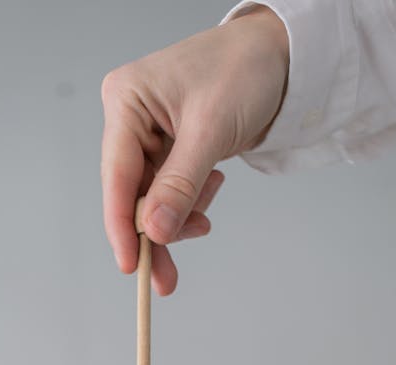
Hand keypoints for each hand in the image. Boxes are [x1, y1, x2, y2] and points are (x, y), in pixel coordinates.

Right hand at [101, 7, 288, 293]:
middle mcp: (131, 118)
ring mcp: (149, 135)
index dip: (122, 225)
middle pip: (132, 193)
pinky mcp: (169, 149)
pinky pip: (172, 192)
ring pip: (152, 199)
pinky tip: (212, 185)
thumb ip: (180, 185)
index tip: (132, 265)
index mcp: (127, 101)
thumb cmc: (244, 69)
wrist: (279, 54)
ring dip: (178, 220)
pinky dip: (191, 204)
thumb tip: (154, 231)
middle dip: (154, 234)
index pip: (116, 175)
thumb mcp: (211, 129)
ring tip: (206, 219)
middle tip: (165, 279)